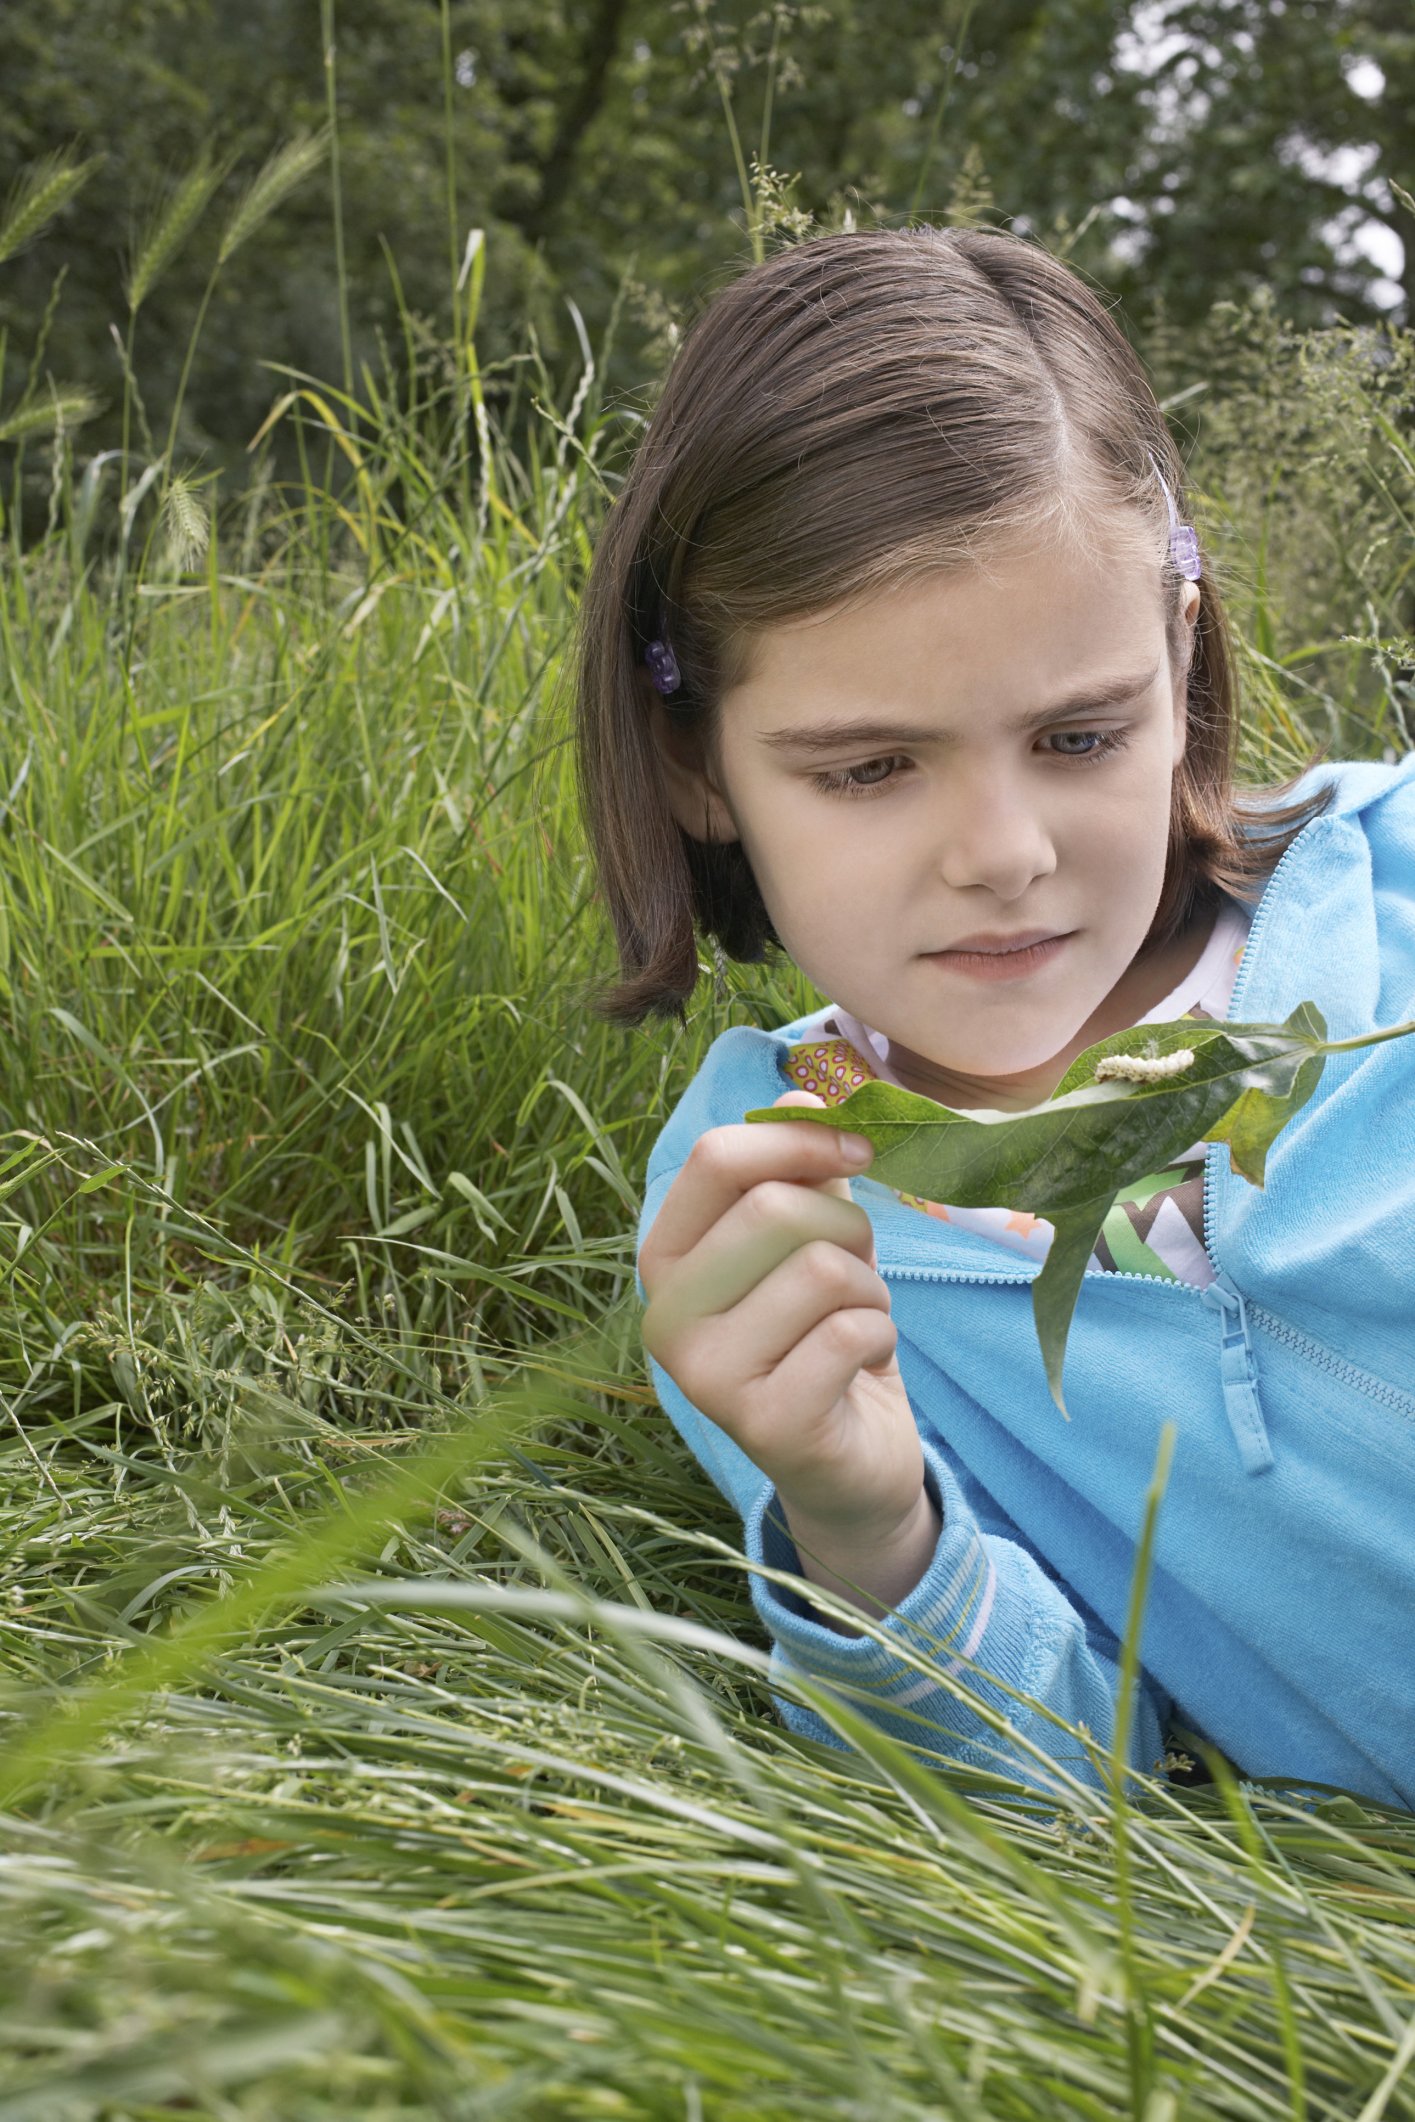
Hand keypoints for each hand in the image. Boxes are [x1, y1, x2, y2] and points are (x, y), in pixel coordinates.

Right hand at [638, 1089, 925, 1543]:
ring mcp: (705, 1375)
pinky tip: (860, 1366)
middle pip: (774, 1210)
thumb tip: (804, 1093)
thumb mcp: (812, 1239)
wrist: (847, 1460)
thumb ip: (803, 1168)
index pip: (715, 1158)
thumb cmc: (823, 1332)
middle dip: (847, 1227)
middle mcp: (667, 1314)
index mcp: (666, 1256)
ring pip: (823, 1271)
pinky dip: (880, 1338)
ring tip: (857, 1322)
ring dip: (869, 1291)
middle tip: (857, 1271)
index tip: (858, 1149)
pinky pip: (851, 1332)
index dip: (799, 1139)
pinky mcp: (763, 1422)